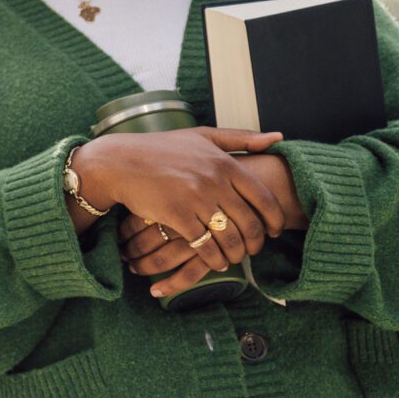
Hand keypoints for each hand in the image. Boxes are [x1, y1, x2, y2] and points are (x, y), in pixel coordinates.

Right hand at [117, 153, 309, 297]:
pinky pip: (205, 246)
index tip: (275, 231)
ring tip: (234, 257)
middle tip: (254, 249)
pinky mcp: (177, 215)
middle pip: (250, 223)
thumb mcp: (202, 136)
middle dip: (256, 243)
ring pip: (230, 239)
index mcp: (224, 163)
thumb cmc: (161, 149)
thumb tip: (278, 138)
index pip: (264, 199)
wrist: (120, 162)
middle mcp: (214, 180)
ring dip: (236, 254)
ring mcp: (195, 199)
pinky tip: (215, 261)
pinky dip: (214, 259)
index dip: (275, 220)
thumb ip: (241, 138)